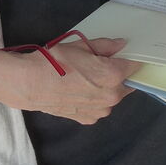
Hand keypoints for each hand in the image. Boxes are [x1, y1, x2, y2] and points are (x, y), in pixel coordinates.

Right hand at [10, 38, 141, 124]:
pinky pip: (99, 106)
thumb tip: (121, 45)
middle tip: (100, 65)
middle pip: (126, 83)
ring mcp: (100, 110)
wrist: (30, 84)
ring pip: (112, 96)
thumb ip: (106, 46)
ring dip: (107, 88)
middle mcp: (111, 96)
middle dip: (118, 74)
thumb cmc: (55, 61)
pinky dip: (94, 99)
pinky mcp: (88, 119)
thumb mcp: (81, 45)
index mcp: (113, 75)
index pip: (134, 65)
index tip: (127, 55)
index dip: (131, 58)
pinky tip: (79, 90)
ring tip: (85, 78)